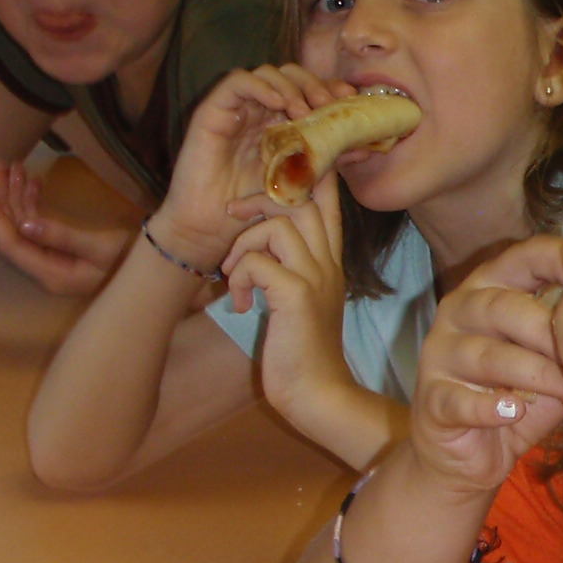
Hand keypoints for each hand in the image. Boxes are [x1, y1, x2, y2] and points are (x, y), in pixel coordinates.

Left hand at [0, 159, 135, 295]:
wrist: (162, 267)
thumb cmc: (136, 261)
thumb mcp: (102, 248)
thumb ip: (63, 237)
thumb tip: (26, 224)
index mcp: (52, 273)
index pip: (12, 243)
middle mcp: (48, 268)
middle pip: (14, 232)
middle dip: (2, 198)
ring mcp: (56, 259)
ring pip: (26, 225)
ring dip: (17, 196)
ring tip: (11, 166)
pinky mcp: (65, 250)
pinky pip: (41, 225)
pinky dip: (34, 202)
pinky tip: (33, 181)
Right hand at [149, 63, 346, 274]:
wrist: (211, 230)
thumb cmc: (255, 211)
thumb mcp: (303, 182)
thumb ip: (331, 161)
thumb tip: (370, 146)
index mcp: (283, 123)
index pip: (309, 90)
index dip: (330, 88)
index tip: (350, 99)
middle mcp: (261, 112)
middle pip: (291, 75)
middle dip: (314, 84)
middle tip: (328, 104)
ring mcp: (238, 109)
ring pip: (267, 73)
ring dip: (291, 86)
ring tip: (303, 110)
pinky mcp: (213, 111)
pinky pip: (237, 82)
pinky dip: (261, 86)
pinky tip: (278, 103)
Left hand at [221, 172, 355, 423]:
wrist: (317, 394)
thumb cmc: (304, 354)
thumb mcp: (303, 303)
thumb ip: (291, 271)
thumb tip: (259, 251)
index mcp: (330, 262)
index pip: (328, 202)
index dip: (307, 174)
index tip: (279, 168)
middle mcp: (328, 262)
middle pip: (303, 199)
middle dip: (260, 199)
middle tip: (233, 215)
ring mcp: (315, 277)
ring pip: (278, 224)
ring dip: (243, 244)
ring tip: (232, 274)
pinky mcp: (296, 295)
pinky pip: (258, 261)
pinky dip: (239, 276)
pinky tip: (241, 303)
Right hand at [403, 234, 562, 500]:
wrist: (468, 454)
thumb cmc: (517, 397)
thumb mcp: (552, 364)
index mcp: (488, 289)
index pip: (520, 258)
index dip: (560, 262)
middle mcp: (457, 312)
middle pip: (504, 308)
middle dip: (552, 331)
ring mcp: (439, 356)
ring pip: (488, 356)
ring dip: (534, 373)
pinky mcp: (431, 400)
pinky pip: (460, 400)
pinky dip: (490, 408)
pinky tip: (514, 411)